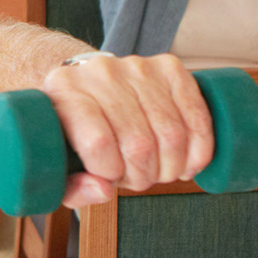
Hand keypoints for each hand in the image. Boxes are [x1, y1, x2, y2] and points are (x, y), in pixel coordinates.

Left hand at [40, 53, 213, 206]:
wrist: (87, 83)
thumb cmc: (72, 130)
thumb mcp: (57, 162)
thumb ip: (72, 187)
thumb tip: (103, 190)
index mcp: (64, 91)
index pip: (97, 143)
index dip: (111, 172)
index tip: (110, 175)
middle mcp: (101, 73)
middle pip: (139, 144)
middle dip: (144, 175)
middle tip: (138, 178)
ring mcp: (138, 67)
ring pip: (172, 134)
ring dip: (171, 166)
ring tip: (158, 170)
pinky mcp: (170, 67)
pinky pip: (197, 116)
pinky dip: (199, 149)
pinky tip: (187, 162)